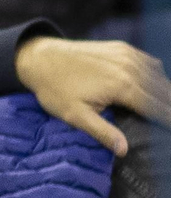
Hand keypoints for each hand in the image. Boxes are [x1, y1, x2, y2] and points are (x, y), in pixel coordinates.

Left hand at [15, 36, 170, 155]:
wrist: (39, 58)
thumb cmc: (55, 90)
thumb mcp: (75, 115)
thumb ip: (102, 132)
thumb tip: (123, 150)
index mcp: (123, 86)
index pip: (157, 107)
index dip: (168, 119)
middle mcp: (130, 68)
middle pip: (161, 90)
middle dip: (168, 105)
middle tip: (169, 120)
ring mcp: (126, 54)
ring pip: (158, 74)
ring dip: (164, 90)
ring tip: (166, 106)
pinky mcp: (121, 47)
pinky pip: (148, 61)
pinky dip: (156, 74)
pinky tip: (157, 84)